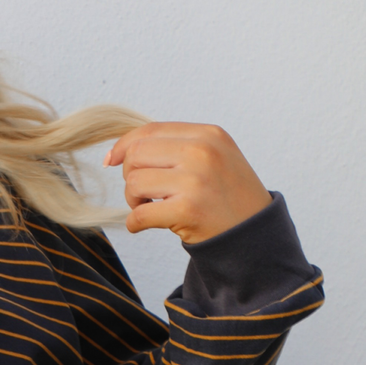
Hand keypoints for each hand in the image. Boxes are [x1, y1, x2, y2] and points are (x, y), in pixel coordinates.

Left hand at [103, 122, 271, 244]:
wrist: (255, 233)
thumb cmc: (226, 195)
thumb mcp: (213, 156)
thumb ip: (175, 146)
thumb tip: (118, 151)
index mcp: (208, 135)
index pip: (149, 131)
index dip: (123, 146)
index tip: (111, 161)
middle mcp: (202, 152)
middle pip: (136, 155)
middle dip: (131, 175)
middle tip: (145, 193)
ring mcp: (196, 181)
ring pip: (134, 182)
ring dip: (134, 200)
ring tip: (151, 207)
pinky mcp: (188, 210)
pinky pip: (139, 214)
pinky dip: (135, 223)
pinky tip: (145, 225)